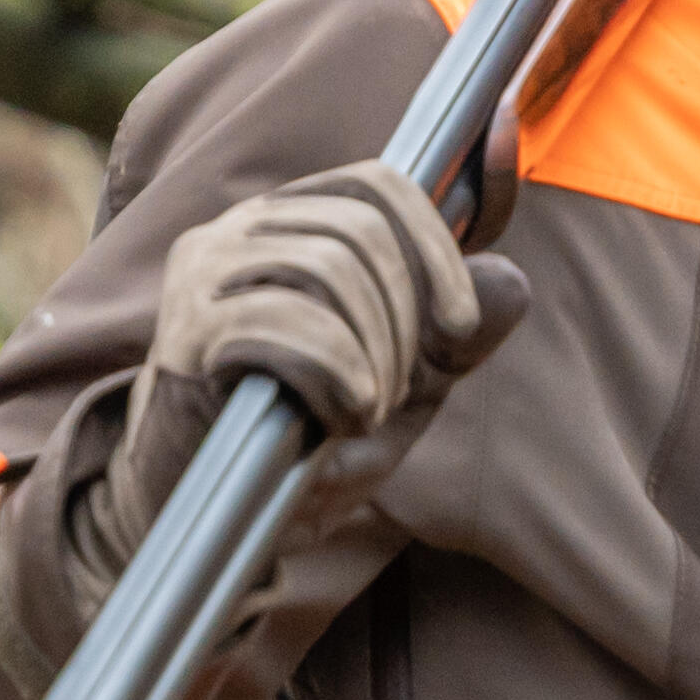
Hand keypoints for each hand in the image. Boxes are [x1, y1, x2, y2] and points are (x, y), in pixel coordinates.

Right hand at [144, 163, 525, 447]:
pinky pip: (284, 322)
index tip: (462, 324)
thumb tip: (513, 280)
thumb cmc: (304, 438)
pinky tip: (336, 417)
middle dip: (404, 321)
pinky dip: (334, 373)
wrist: (212, 515)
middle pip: (360, 228)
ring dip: (372, 354)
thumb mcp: (401, 385)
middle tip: (394, 393)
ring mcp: (205, 275)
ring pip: (326, 269)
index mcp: (291, 224)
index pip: (378, 184)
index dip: (436, 247)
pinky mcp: (186, 330)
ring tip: (362, 409)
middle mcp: (239, 231)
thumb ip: (454, 334)